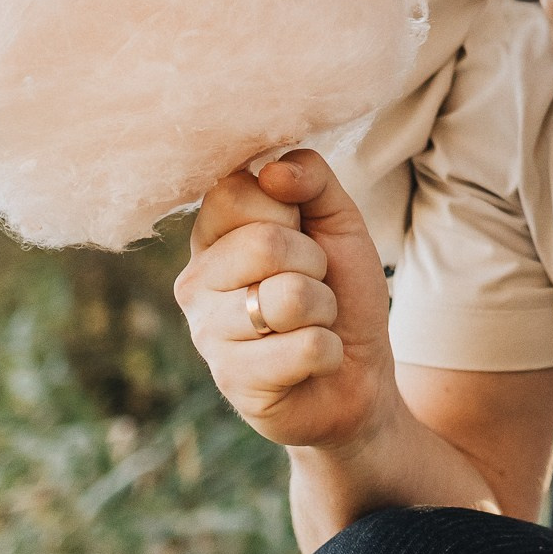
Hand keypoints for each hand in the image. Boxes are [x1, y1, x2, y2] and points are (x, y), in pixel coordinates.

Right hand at [174, 148, 396, 459]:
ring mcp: (207, 334)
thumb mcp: (338, 221)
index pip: (236, 192)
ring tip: (311, 323)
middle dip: (315, 265)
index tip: (299, 236)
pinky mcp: (233, 381)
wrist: (356, 376)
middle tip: (313, 287)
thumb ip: (311, 179)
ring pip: (290, 298)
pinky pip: (305, 347)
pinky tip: (310, 363)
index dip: (289, 211)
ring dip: (324, 311)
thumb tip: (273, 172)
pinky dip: (329, 352)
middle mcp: (196, 281)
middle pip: (264, 244)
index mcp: (213, 235)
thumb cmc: (341, 292)